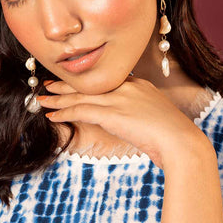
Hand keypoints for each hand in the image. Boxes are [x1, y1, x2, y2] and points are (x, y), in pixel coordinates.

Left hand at [37, 76, 213, 169]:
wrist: (181, 142)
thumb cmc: (173, 137)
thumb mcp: (155, 119)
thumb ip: (138, 115)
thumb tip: (127, 123)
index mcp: (138, 85)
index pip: (105, 80)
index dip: (85, 82)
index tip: (71, 83)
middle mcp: (127, 86)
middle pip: (89, 84)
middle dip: (66, 86)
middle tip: (47, 85)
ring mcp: (119, 98)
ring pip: (80, 96)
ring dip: (58, 99)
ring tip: (41, 100)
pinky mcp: (112, 113)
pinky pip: (80, 111)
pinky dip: (64, 113)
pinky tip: (52, 116)